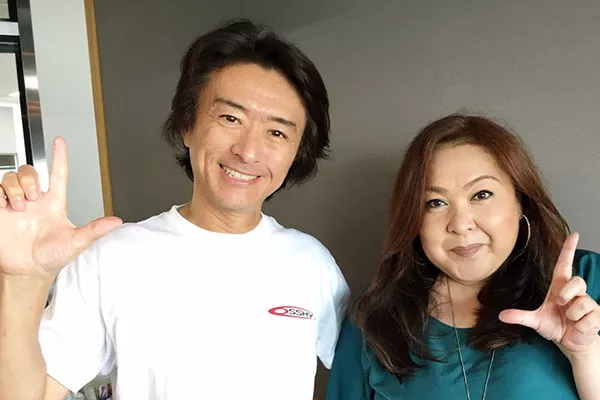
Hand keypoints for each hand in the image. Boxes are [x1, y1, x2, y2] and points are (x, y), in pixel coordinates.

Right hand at [0, 137, 121, 280]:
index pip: (58, 174)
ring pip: (12, 177)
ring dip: (16, 189)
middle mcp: (35, 200)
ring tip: (20, 208)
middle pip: (30, 171)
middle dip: (31, 180)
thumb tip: (116, 222)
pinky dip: (0, 193)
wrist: (27, 271)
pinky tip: (6, 206)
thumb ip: (95, 230)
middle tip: (33, 200)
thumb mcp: (76, 242)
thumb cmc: (51, 257)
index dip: (59, 157)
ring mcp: (16, 204)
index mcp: (54, 203)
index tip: (60, 141)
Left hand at [499, 233, 599, 360]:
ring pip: (581, 302)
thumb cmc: (556, 326)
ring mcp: (588, 303)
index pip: (564, 264)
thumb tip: (501, 315)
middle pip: (576, 281)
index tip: (574, 234)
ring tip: (569, 320)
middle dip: (566, 294)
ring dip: (572, 315)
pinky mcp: (597, 315)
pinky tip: (579, 327)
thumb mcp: (536, 321)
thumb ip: (520, 317)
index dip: (568, 250)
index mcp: (560, 288)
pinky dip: (580, 325)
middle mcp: (575, 292)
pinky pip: (588, 317)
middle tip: (560, 304)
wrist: (571, 343)